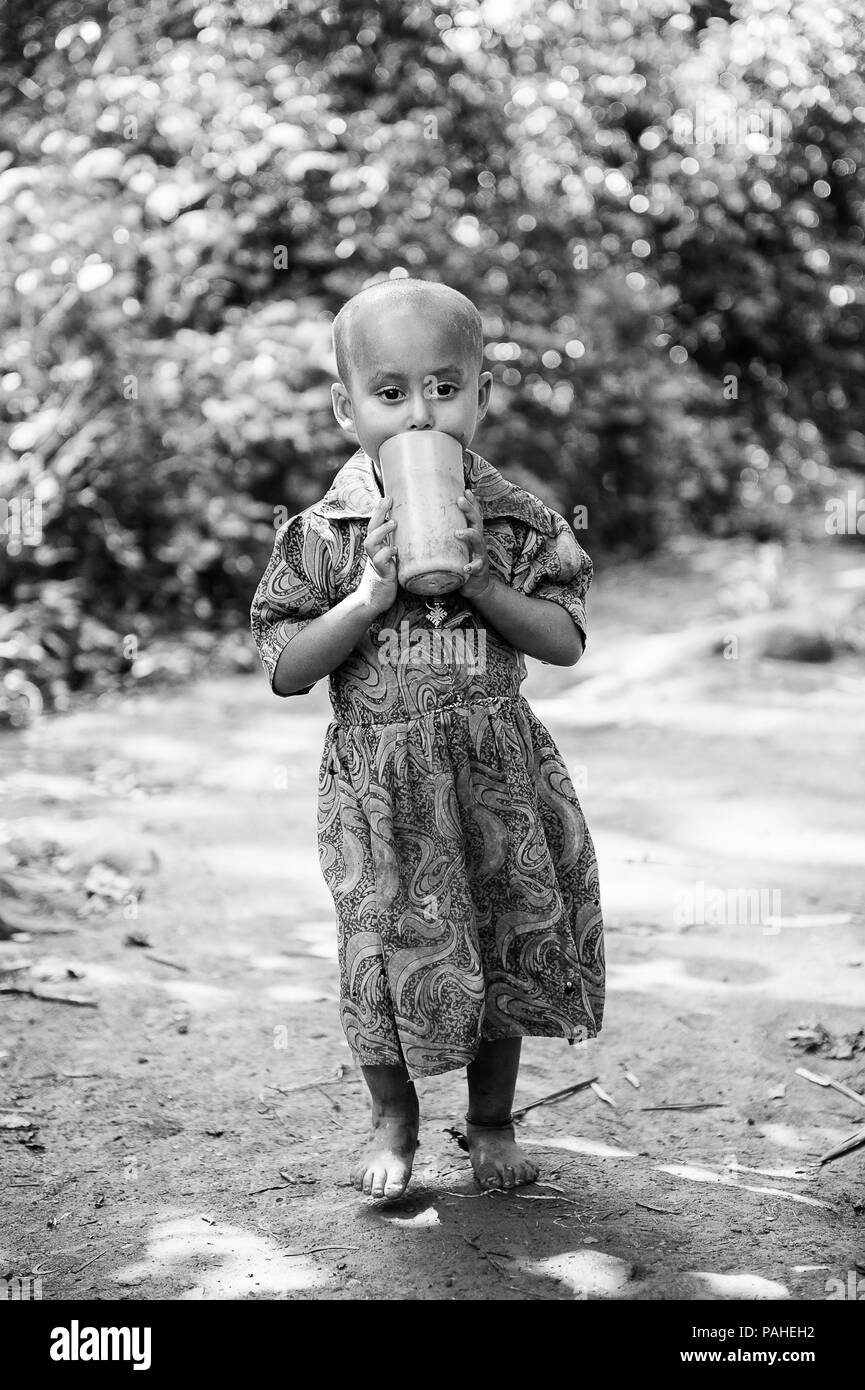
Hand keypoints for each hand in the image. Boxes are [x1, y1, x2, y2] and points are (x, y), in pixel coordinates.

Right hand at [355, 494, 397, 615]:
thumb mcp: (393, 560)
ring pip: (371, 542)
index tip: (388, 496)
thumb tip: (419, 536)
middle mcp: (374, 552)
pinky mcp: (380, 574)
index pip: (375, 524)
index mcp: (378, 547)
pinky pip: (379, 560)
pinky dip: (386, 554)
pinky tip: (395, 551)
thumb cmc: (387, 579)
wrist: (373, 600)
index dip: (380, 510)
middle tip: (388, 500)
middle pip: (371, 527)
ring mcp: (374, 562)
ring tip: (393, 523)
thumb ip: (400, 549)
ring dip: (382, 531)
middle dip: (378, 512)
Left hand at [455, 489, 491, 599]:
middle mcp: (477, 541)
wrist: (475, 585)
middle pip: (476, 521)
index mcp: (471, 533)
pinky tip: (466, 567)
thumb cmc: (461, 562)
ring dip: (469, 534)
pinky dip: (472, 566)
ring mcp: (480, 554)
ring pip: (478, 541)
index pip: (473, 515)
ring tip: (458, 533)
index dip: (471, 502)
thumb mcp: (454, 546)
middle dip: (469, 510)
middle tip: (459, 500)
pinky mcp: (479, 569)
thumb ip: (444, 535)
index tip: (465, 490)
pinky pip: (477, 566)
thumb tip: (421, 523)